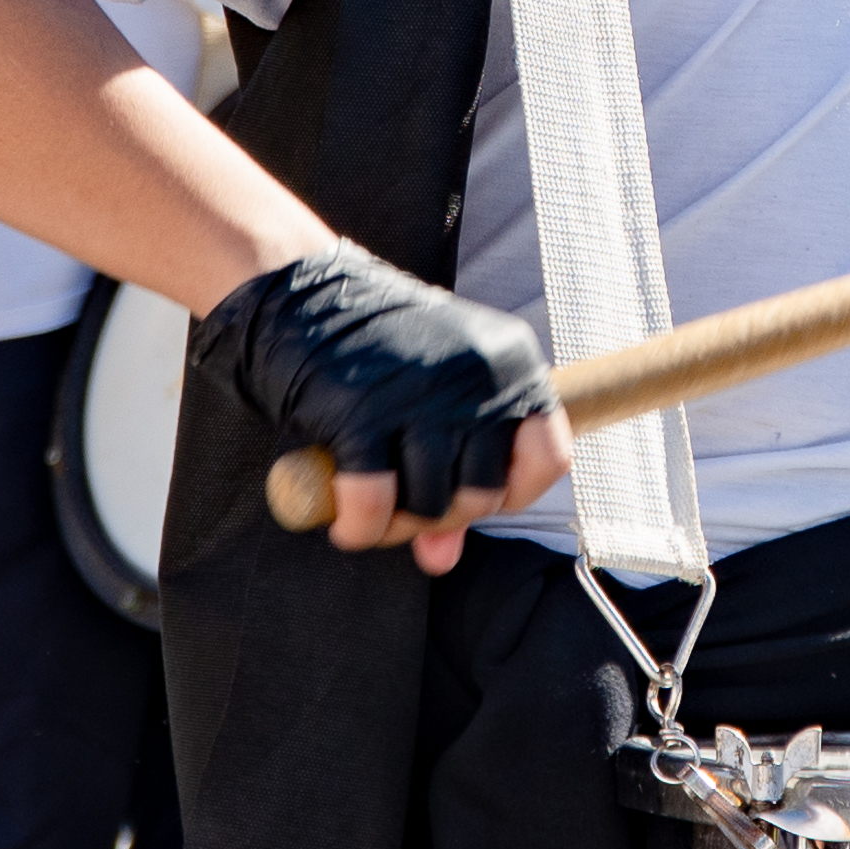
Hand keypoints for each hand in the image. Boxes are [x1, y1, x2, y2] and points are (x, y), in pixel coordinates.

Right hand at [198, 239, 564, 571]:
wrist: (298, 290)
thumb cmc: (375, 349)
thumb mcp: (433, 395)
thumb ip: (452, 471)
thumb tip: (442, 558)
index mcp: (511, 361)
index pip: (551, 457)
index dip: (514, 492)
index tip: (471, 493)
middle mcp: (477, 376)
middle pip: (484, 493)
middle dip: (443, 516)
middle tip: (404, 506)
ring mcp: (421, 395)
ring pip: (431, 505)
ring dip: (397, 527)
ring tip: (371, 514)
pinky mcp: (361, 414)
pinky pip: (373, 505)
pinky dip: (358, 528)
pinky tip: (345, 524)